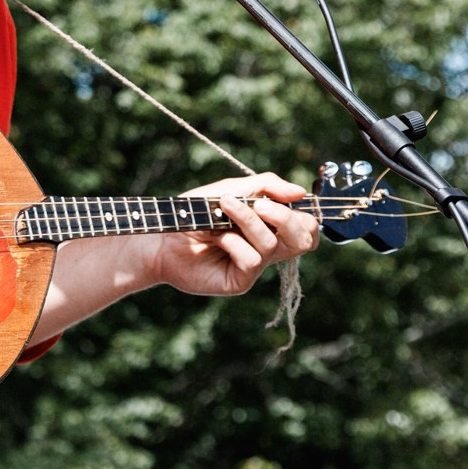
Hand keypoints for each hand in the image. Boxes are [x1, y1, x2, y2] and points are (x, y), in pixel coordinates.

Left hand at [153, 171, 318, 298]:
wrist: (160, 235)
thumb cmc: (193, 213)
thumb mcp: (229, 190)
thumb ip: (265, 186)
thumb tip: (299, 192)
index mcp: (269, 225)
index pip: (307, 225)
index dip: (304, 212)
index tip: (284, 197)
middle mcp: (266, 248)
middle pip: (303, 238)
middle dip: (285, 217)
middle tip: (260, 205)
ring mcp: (254, 266)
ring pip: (272, 243)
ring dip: (248, 221)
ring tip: (223, 208)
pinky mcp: (239, 281)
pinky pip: (252, 259)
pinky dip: (234, 241)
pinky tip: (216, 237)